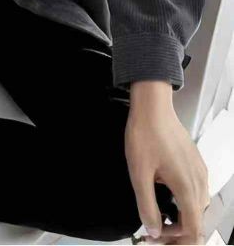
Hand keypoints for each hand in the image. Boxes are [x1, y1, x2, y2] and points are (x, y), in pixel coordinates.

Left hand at [125, 81, 209, 244]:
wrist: (152, 106)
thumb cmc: (145, 134)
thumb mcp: (139, 174)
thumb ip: (147, 207)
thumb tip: (154, 230)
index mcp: (187, 187)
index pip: (193, 230)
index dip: (176, 242)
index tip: (156, 240)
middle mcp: (199, 181)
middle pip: (197, 221)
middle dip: (177, 233)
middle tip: (153, 232)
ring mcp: (199, 171)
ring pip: (197, 207)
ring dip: (180, 218)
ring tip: (158, 217)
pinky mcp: (195, 163)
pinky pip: (195, 191)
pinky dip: (183, 203)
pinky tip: (166, 197)